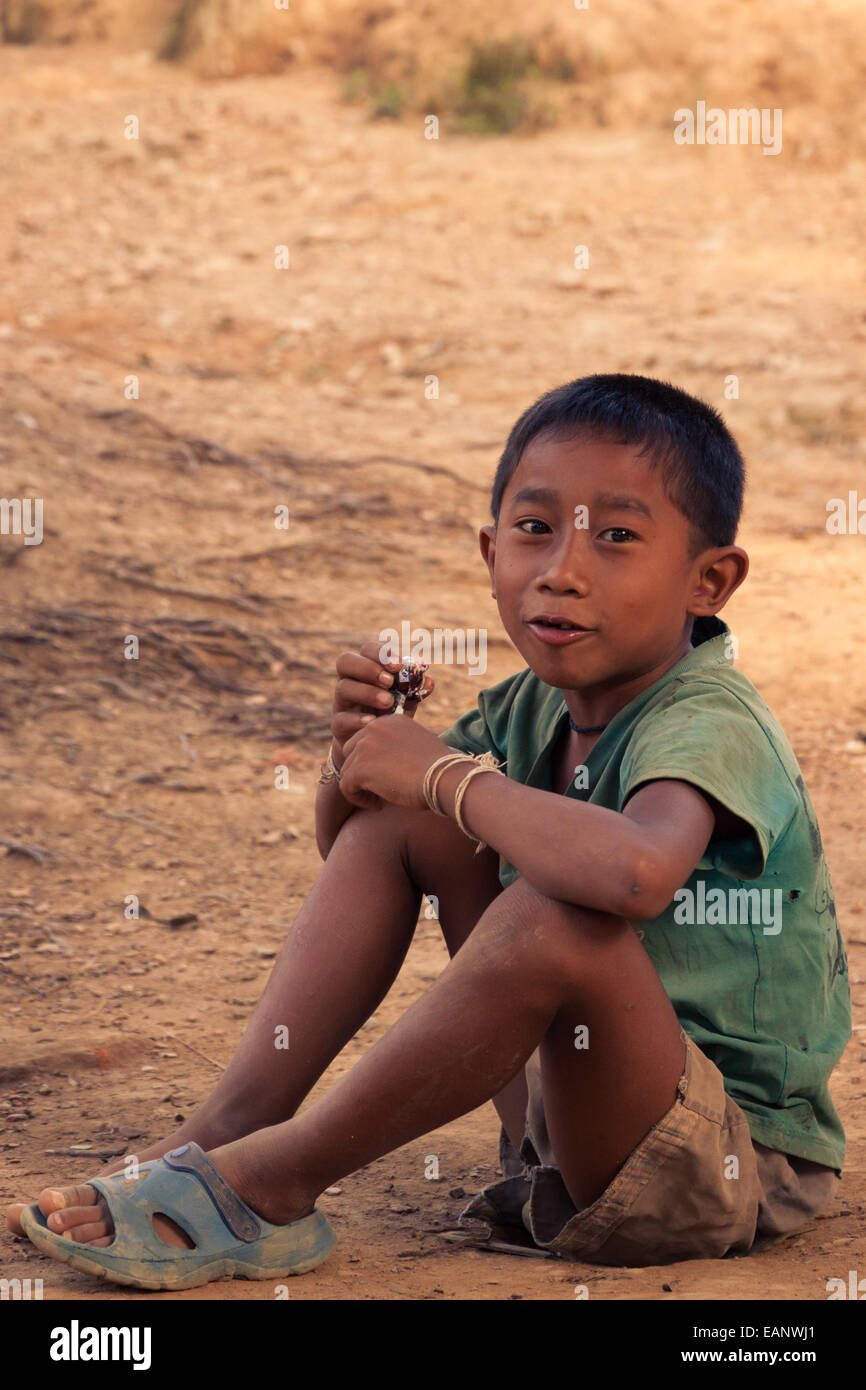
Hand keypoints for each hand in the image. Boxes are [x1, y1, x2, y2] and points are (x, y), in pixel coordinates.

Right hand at [330, 639, 434, 770]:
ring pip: (343, 688)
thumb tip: (428, 680)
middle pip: (345, 661)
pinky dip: (357, 719)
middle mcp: (350, 680)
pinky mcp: (337, 725)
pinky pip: (341, 718)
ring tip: (388, 702)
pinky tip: (373, 721)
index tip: (399, 665)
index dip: (381, 652)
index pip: (367, 649)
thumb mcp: (406, 700)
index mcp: (366, 668)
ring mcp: (341, 702)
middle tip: (389, 681)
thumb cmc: (392, 713)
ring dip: (367, 692)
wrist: (377, 745)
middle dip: (368, 668)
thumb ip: (416, 689)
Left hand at [337, 710, 451, 811]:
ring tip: (380, 801)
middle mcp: (374, 726)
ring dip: (361, 788)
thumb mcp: (421, 746)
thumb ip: (400, 747)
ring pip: (348, 770)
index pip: (368, 739)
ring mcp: (364, 745)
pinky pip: (346, 786)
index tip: (390, 776)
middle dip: (361, 772)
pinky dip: (358, 799)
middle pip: (351, 751)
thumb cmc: (440, 769)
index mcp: (391, 720)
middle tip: (380, 790)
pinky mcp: (359, 767)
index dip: (373, 761)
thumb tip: (390, 763)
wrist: (443, 777)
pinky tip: (378, 806)